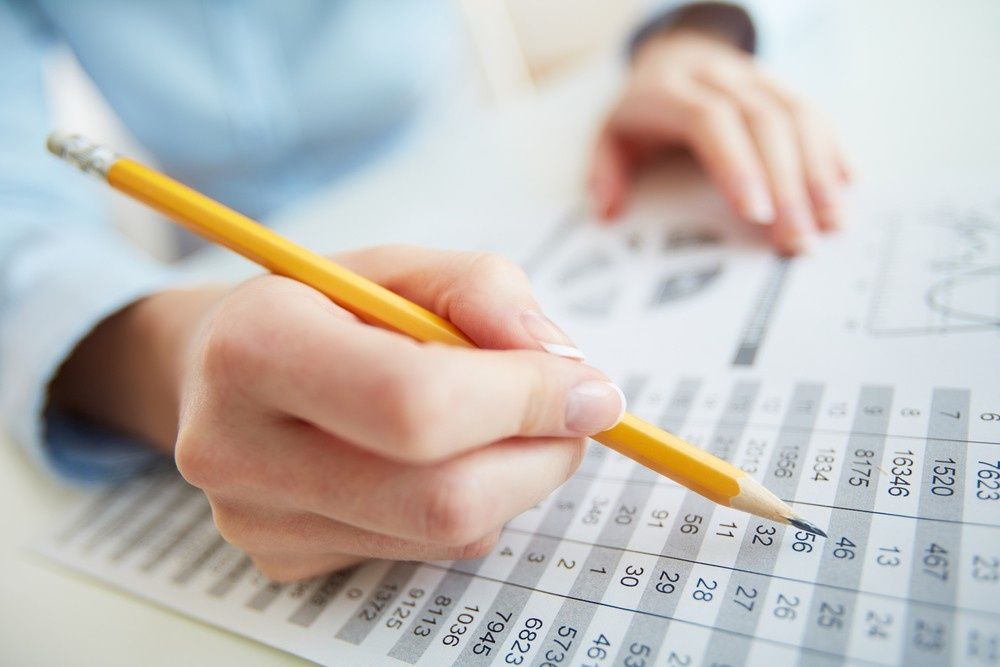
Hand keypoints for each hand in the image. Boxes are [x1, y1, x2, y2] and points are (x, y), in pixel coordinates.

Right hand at [52, 247, 624, 580]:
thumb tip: (567, 372)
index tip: (588, 388)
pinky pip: (424, 552)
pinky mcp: (284, 561)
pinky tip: (432, 459)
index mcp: (256, 346)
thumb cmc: (322, 306)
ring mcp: (257, 521)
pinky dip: (464, 504)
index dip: (522, 401)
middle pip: (442, 498)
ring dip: (511, 479)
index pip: (415, 404)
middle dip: (539, 456)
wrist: (221, 364)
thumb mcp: (399, 265)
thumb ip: (487, 293)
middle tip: (568, 415)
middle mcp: (237, 449)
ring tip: (494, 423)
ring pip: (448, 534)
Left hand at [591, 29, 851, 254]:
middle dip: (787, 186)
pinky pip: (814, 111)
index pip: (711, 121)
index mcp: (671, 92)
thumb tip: (606, 211)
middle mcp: (719, 78)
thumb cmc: (643, 111)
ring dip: (818, 172)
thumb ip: (605, 172)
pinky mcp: (781, 85)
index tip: (755, 214)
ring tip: (831, 222)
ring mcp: (755, 77)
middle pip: (764, 123)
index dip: (737, 165)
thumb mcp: (610, 135)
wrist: (674, 55)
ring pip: (797, 115)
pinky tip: (845, 185)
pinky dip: (831, 149)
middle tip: (798, 240)